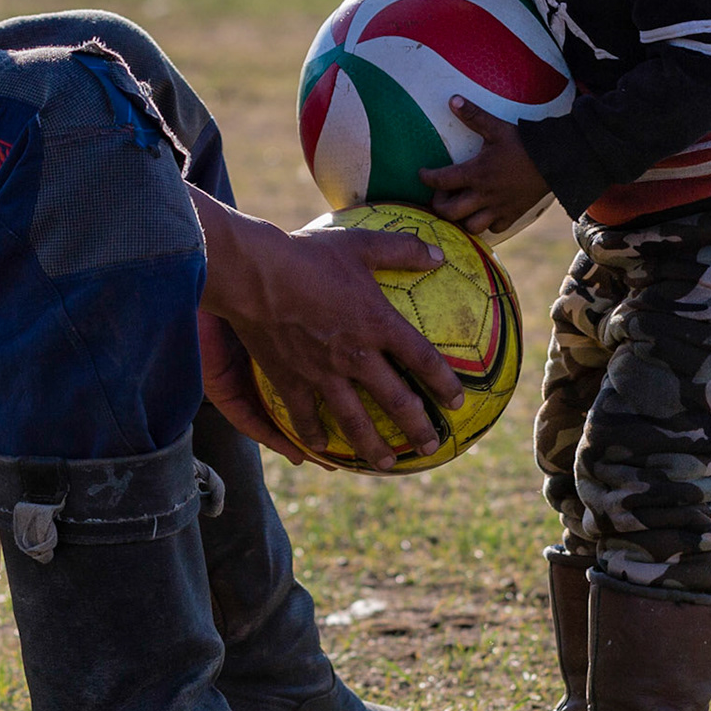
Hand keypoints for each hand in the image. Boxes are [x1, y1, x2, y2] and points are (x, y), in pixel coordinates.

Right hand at [189, 192, 463, 472]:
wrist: (254, 274)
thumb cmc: (309, 255)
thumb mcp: (360, 244)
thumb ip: (401, 248)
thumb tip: (438, 254)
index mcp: (378, 324)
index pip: (422, 359)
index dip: (444, 383)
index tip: (456, 402)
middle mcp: (356, 356)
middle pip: (397, 400)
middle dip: (418, 427)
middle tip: (432, 447)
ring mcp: (323, 373)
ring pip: (355, 420)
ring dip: (374, 447)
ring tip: (387, 466)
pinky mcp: (291, 380)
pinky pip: (305, 417)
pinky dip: (313, 435)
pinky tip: (320, 450)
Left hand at [418, 97, 550, 235]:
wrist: (556, 160)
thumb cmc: (524, 143)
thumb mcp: (497, 127)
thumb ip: (473, 115)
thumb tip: (453, 99)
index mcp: (476, 172)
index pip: (441, 181)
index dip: (426, 178)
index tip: (422, 173)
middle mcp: (484, 194)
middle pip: (450, 211)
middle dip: (439, 205)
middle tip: (441, 194)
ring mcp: (498, 208)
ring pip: (470, 226)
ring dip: (461, 219)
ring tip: (461, 207)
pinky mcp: (513, 215)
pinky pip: (494, 229)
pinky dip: (486, 224)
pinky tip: (484, 213)